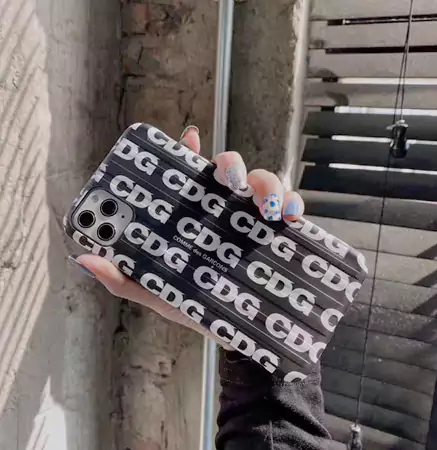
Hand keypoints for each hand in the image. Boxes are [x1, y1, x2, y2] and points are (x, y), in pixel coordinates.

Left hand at [73, 125, 304, 345]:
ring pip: (264, 183)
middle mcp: (226, 213)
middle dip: (233, 164)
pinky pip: (292, 209)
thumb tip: (85, 257)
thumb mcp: (159, 293)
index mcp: (196, 219)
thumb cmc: (196, 311)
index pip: (192, 175)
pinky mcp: (280, 235)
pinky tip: (291, 217)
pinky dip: (295, 205)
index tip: (189, 139)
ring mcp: (255, 221)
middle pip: (231, 170)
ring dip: (269, 185)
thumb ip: (125, 278)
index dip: (189, 152)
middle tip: (229, 180)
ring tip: (268, 207)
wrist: (238, 339)